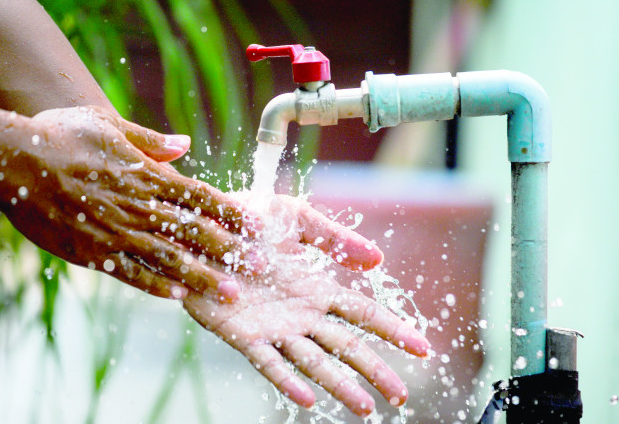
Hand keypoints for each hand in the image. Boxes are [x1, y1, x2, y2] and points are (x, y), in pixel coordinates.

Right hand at [1, 106, 258, 300]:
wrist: (15, 162)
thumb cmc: (62, 136)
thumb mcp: (109, 125)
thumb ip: (150, 140)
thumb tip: (185, 144)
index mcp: (147, 175)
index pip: (200, 196)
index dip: (231, 211)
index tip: (257, 225)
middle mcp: (139, 207)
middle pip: (195, 232)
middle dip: (231, 250)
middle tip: (260, 267)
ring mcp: (118, 234)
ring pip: (170, 260)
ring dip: (203, 277)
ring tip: (231, 294)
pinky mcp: (94, 254)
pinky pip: (132, 275)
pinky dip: (157, 286)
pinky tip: (179, 298)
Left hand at [183, 195, 428, 416]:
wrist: (199, 226)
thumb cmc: (248, 220)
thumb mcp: (295, 219)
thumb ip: (334, 238)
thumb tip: (379, 260)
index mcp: (316, 288)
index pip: (363, 313)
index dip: (393, 329)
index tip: (423, 348)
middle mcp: (301, 313)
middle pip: (347, 346)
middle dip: (376, 370)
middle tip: (402, 396)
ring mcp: (274, 327)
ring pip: (314, 362)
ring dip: (340, 385)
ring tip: (366, 407)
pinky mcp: (242, 335)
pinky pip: (268, 362)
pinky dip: (287, 380)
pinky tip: (307, 398)